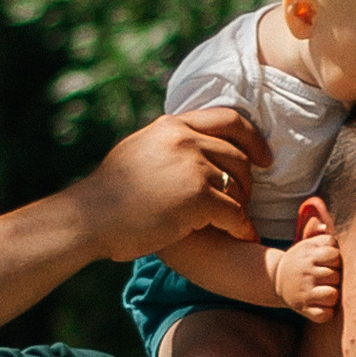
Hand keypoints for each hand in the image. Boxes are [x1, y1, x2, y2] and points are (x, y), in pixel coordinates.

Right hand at [67, 105, 269, 265]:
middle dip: (247, 181)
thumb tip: (187, 142)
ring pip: (238, 186)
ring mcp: (192, 167)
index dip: (253, 138)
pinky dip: (241, 228)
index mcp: (172, 125)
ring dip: (241, 206)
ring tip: (234, 222)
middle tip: (244, 201)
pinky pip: (235, 214)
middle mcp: (184, 140)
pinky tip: (241, 236)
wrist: (91, 217)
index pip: (228, 119)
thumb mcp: (139, 151)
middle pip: (238, 155)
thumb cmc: (109, 194)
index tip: (265, 158)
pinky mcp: (197, 197)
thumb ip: (168, 144)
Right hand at [273, 229, 341, 320]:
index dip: (335, 259)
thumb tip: (323, 224)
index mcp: (308, 253)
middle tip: (327, 278)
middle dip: (335, 277)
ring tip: (326, 291)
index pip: (334, 255)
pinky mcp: (302, 309)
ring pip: (332, 295)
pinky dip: (326, 312)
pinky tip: (321, 305)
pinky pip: (324, 314)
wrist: (277, 278)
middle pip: (336, 275)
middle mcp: (305, 272)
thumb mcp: (308, 244)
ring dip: (332, 294)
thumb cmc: (303, 261)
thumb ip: (319, 233)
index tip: (329, 261)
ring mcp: (303, 291)